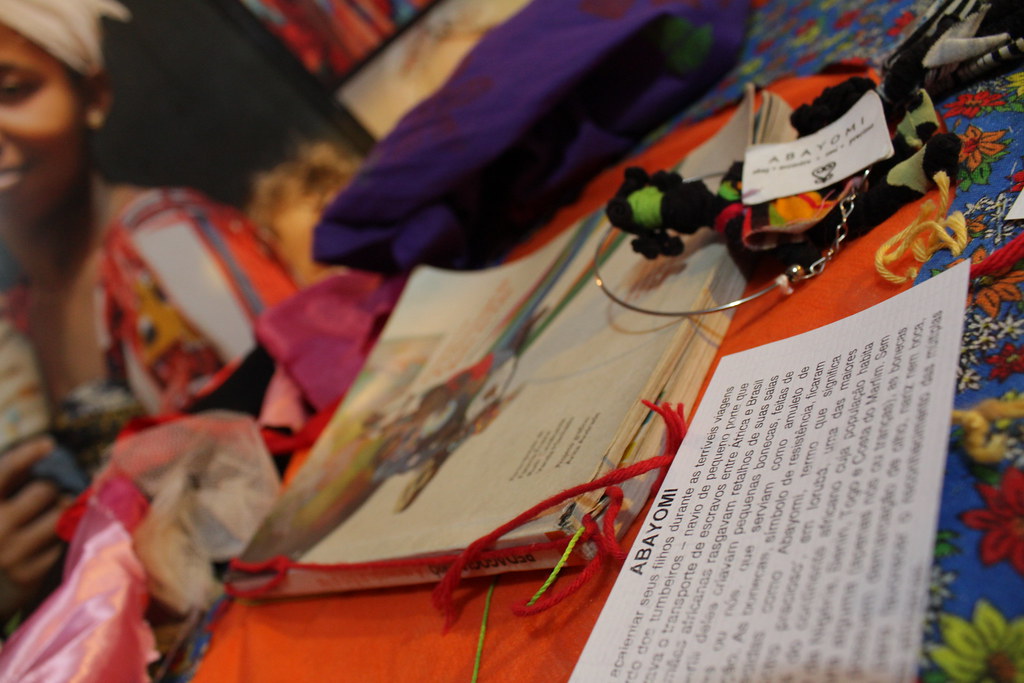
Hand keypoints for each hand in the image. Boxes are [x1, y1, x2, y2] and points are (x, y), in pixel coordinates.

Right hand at [0, 437, 67, 619]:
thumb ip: (12, 478)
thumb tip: (47, 447)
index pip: (5, 472)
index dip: (25, 454)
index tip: (48, 443)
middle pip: (46, 490)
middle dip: (51, 489)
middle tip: (47, 495)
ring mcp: (11, 554)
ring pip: (60, 515)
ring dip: (61, 511)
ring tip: (49, 515)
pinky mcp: (28, 575)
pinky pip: (62, 542)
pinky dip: (59, 538)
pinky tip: (43, 542)